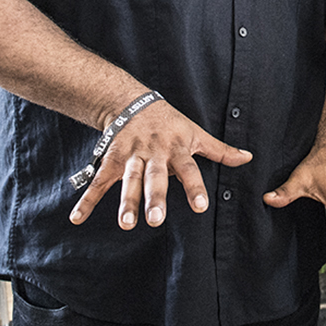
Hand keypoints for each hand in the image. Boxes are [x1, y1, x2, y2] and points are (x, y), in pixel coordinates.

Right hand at [68, 98, 252, 228]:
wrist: (132, 102)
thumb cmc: (171, 122)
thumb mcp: (196, 132)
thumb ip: (220, 150)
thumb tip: (247, 158)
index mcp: (177, 149)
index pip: (189, 169)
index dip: (194, 188)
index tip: (200, 207)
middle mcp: (154, 154)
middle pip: (155, 178)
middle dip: (154, 199)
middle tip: (156, 221)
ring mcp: (130, 157)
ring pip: (128, 180)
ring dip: (126, 202)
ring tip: (126, 224)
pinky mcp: (111, 160)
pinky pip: (98, 182)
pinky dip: (86, 201)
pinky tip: (77, 219)